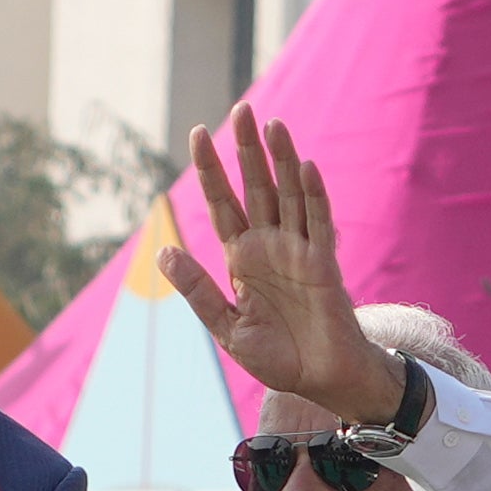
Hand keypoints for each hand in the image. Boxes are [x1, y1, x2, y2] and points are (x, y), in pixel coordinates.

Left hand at [156, 102, 403, 423]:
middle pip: (257, 188)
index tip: (198, 133)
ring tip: (272, 125)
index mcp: (242, 259)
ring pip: (289, 195)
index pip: (222, 204)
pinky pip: (319, 224)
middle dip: (247, 151)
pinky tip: (304, 167)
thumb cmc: (276, 357)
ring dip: (281, 160)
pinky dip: (312, 196)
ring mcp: (299, 251)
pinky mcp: (324, 265)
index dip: (211, 171)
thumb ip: (198, 290)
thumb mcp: (226, 326)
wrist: (319, 382)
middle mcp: (270, 246)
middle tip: (242, 108)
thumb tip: (165, 251)